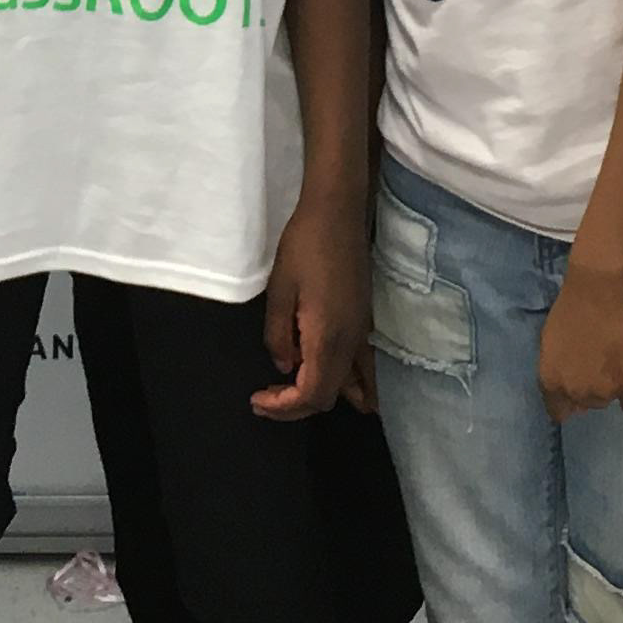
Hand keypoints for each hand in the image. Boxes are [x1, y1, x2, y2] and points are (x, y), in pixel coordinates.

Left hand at [256, 199, 366, 418]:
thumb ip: (278, 335)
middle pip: (330, 396)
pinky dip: (347, 384)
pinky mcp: (365, 323)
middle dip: (296, 406)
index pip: (312, 394)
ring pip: (351, 386)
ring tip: (291, 391)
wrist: (337, 215)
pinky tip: (329, 379)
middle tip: (265, 397)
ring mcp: (363, 334)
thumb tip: (284, 367)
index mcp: (328, 338)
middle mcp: (352, 343)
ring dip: (321, 395)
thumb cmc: (304, 247)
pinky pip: (361, 368)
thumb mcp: (279, 291)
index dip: (284, 407)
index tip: (257, 400)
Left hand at [541, 258, 622, 420]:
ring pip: (608, 400)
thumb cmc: (570, 308)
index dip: (567, 403)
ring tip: (614, 362)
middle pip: (586, 404)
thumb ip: (557, 368)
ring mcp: (605, 391)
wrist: (600, 291)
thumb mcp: (551, 343)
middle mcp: (576, 392)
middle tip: (597, 366)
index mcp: (551, 381)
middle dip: (589, 389)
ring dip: (610, 387)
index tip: (574, 396)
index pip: (558, 412)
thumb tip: (566, 385)